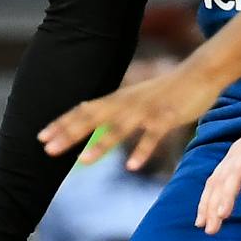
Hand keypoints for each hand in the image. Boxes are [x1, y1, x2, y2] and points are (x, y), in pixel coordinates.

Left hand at [40, 60, 224, 170]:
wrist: (200, 74)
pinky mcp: (168, 117)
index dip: (62, 124)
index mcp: (119, 99)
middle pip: (94, 118)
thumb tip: (89, 112)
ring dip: (101, 145)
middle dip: (70, 134)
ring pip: (120, 128)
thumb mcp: (135, 97)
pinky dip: (142, 150)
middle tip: (48, 149)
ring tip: (83, 161)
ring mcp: (147, 110)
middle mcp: (128, 103)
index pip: (83, 111)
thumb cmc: (167, 91)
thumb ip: (114, 107)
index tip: (41, 138)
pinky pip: (152, 136)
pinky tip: (131, 165)